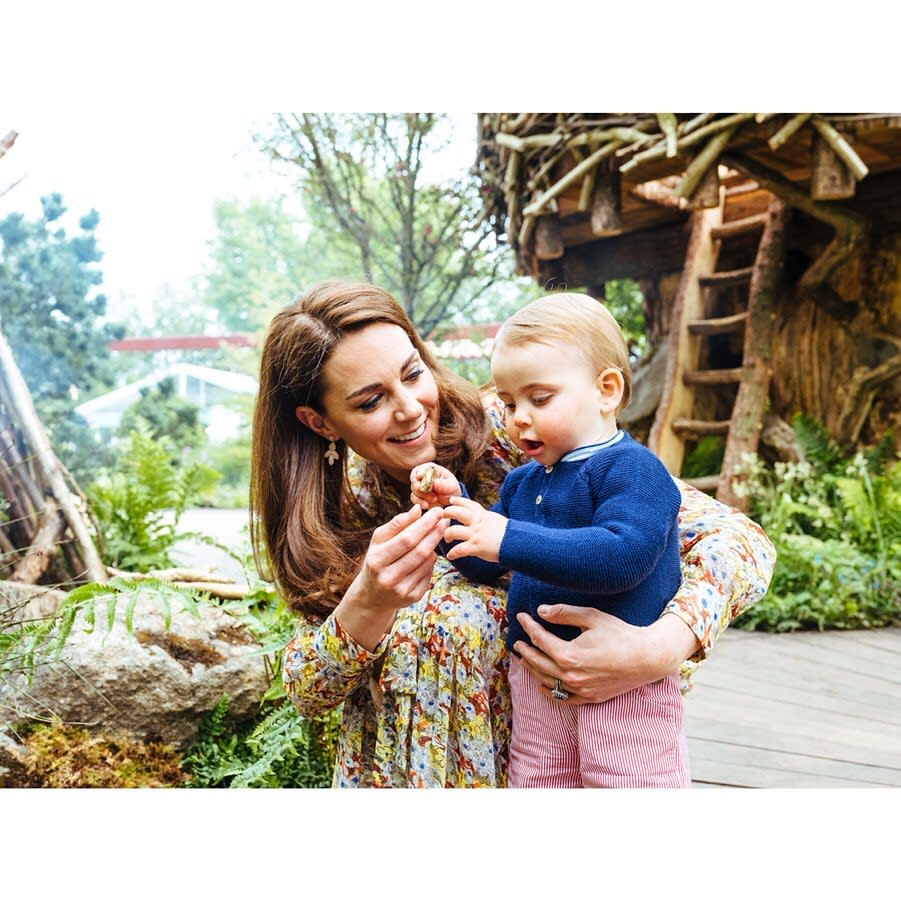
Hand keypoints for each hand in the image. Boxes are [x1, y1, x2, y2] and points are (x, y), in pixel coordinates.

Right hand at [336, 504, 446, 649]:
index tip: (437, 511)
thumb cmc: (377, 559)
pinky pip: (429, 574)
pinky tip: (428, 555)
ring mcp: (401, 591)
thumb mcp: (379, 540)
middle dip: (435, 533)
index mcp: (376, 560)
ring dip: (434, 546)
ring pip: (427, 562)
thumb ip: (397, 524)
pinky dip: (431, 561)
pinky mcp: (412, 598)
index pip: (406, 539)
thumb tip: (418, 509)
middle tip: (444, 520)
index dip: (425, 524)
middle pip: (420, 551)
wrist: (372, 595)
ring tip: (434, 535)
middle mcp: (388, 578)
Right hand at [410, 462, 460, 508]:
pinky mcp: (418, 496)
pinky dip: (420, 502)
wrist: (451, 498)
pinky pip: (414, 499)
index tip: (419, 477)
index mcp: (429, 469)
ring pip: (414, 491)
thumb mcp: (451, 485)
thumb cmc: (451, 488)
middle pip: (414, 481)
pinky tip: (427, 505)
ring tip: (435, 499)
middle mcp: (421, 477)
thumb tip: (435, 483)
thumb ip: (443, 484)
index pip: (420, 469)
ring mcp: (418, 487)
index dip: (419, 473)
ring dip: (422, 497)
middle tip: (432, 495)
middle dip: (421, 489)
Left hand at [442, 495, 506, 562]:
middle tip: (443, 517)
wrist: (517, 542)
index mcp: (482, 515)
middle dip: (447, 513)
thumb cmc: (509, 533)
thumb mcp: (496, 519)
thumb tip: (480, 517)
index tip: (451, 500)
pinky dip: (453, 553)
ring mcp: (475, 535)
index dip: (458, 501)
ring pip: (453, 531)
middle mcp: (477, 523)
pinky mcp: (475, 547)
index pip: (468, 504)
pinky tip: (451, 556)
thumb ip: (485, 518)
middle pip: (456, 512)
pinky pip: (459, 550)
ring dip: (447, 535)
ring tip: (447, 539)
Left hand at [512, 606, 699, 704]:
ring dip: (533, 669)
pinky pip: (563, 698)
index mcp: (569, 655)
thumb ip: (564, 614)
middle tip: (517, 641)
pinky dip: (550, 692)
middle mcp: (571, 676)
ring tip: (525, 659)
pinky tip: (543, 685)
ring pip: (547, 681)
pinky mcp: (590, 697)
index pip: (540, 639)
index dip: (528, 626)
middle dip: (525, 650)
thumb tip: (541, 611)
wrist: (647, 658)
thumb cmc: (621, 635)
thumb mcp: (592, 617)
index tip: (521, 617)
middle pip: (538, 663)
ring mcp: (580, 690)